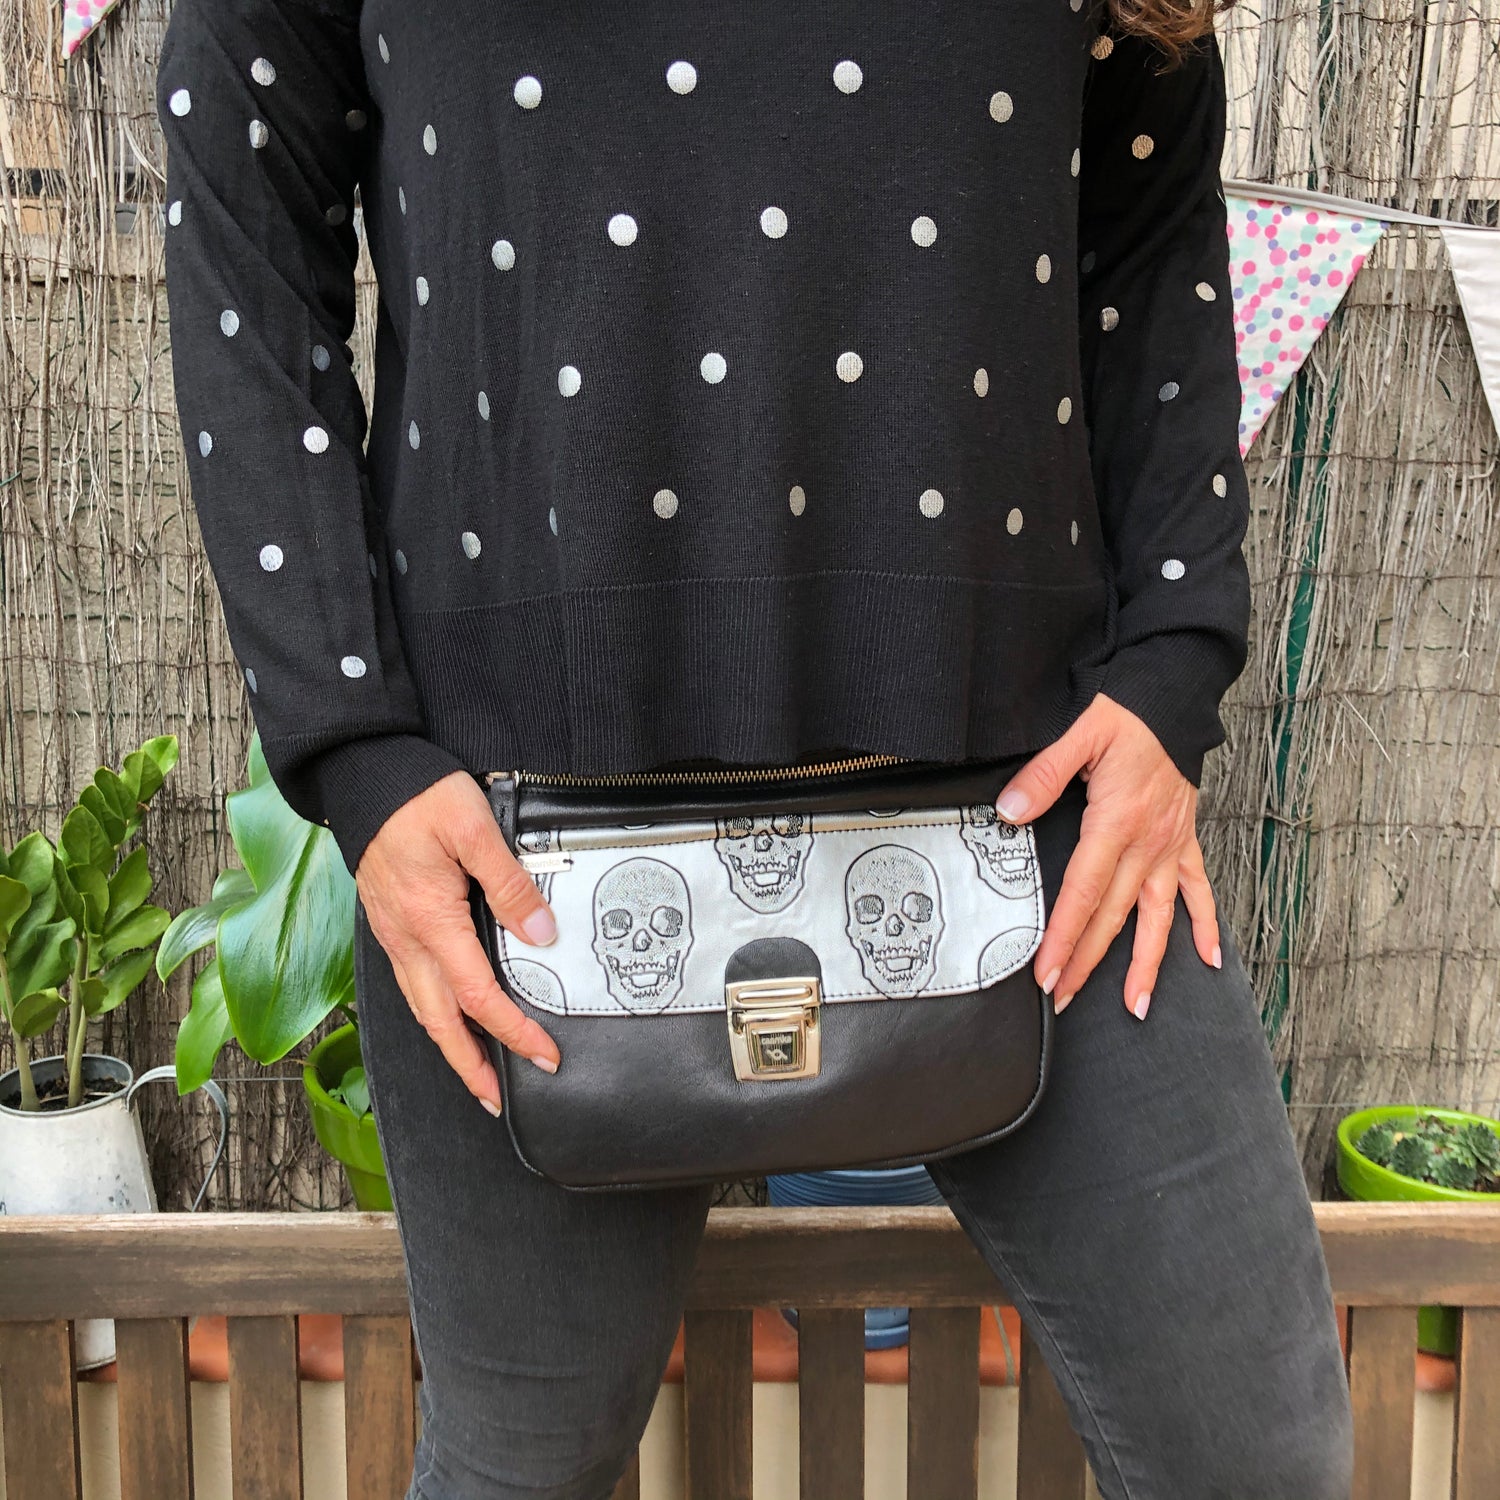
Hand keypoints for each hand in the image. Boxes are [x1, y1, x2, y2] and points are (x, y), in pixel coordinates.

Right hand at [354, 770, 560, 1114]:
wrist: (364, 774)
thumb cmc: (417, 795)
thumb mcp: (474, 829)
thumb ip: (510, 883)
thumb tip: (541, 933)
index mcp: (430, 922)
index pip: (478, 996)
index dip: (514, 1031)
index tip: (544, 1055)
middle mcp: (406, 938)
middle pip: (438, 1021)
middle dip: (468, 1066)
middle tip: (495, 1099)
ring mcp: (393, 932)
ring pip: (420, 1006)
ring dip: (449, 1044)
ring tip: (475, 1070)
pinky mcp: (389, 921)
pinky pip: (412, 982)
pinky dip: (433, 1011)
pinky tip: (449, 1012)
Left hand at [994, 693, 1221, 1020]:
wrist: (1173, 698)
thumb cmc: (1127, 715)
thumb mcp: (1079, 734)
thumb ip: (1042, 776)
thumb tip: (1010, 812)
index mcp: (1116, 823)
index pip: (1083, 893)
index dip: (1065, 937)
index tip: (1048, 972)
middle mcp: (1147, 844)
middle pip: (1112, 916)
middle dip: (1088, 963)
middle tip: (1065, 1000)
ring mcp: (1169, 846)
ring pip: (1158, 917)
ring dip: (1148, 964)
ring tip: (1137, 1006)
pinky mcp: (1185, 840)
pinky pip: (1199, 891)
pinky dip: (1206, 926)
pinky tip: (1211, 959)